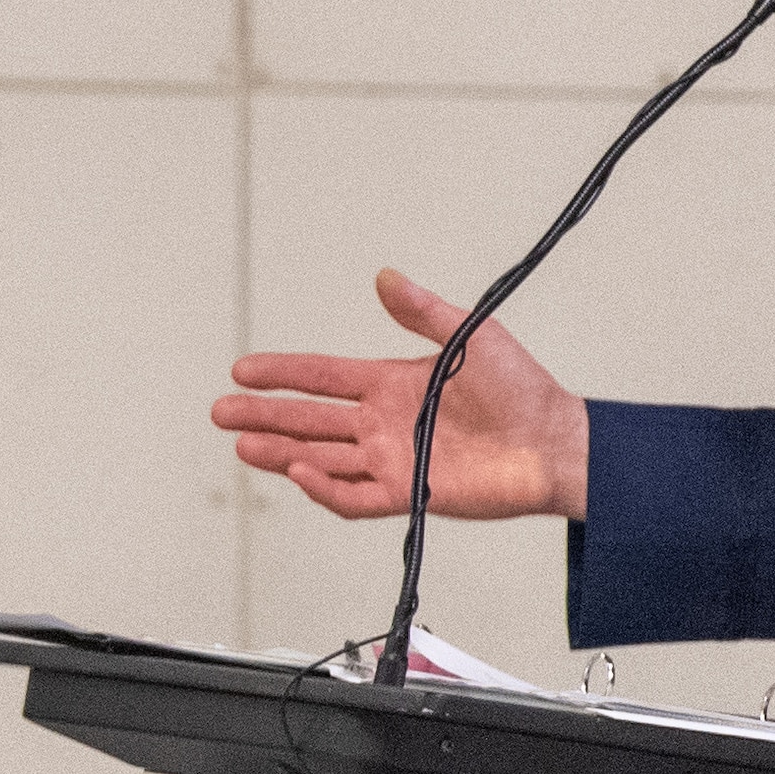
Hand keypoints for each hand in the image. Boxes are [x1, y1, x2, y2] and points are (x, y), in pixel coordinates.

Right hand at [210, 268, 588, 521]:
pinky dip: (324, 487)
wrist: (552, 440)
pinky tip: (300, 470)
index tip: (244, 367)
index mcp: (393, 382)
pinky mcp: (408, 493)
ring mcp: (393, 458)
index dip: (284, 372)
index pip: (324, 376)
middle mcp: (385, 422)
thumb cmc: (521, 388)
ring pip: (321, 458)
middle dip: (265, 414)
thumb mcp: (469, 335)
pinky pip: (354, 496)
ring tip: (243, 443)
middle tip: (222, 410)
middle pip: (310, 419)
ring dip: (281, 451)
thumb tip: (384, 277)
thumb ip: (422, 311)